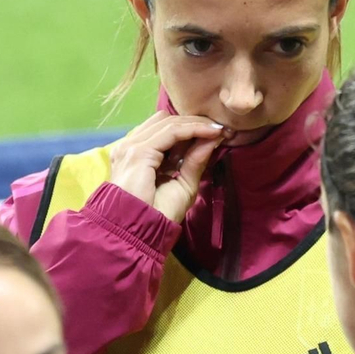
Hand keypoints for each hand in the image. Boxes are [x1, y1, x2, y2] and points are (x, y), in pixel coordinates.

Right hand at [108, 112, 230, 223]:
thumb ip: (195, 160)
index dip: (191, 128)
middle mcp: (132, 146)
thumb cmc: (159, 213)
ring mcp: (132, 146)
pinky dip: (193, 129)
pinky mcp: (139, 151)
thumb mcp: (183, 183)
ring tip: (218, 129)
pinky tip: (210, 132)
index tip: (218, 132)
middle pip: (166, 122)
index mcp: (139, 155)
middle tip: (222, 128)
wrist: (142, 231)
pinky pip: (172, 131)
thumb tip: (213, 138)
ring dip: (197, 124)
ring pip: (169, 123)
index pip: (165, 131)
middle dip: (196, 122)